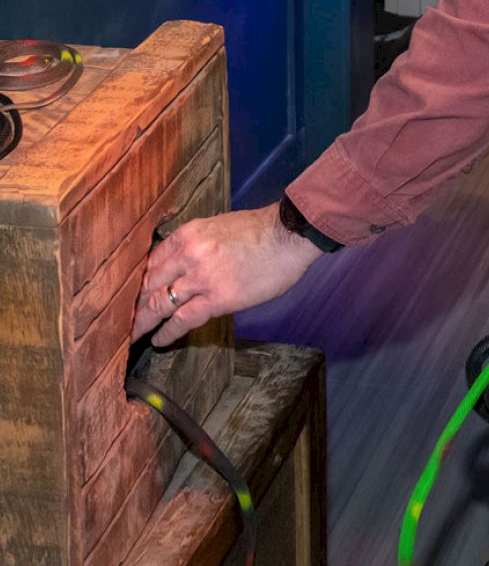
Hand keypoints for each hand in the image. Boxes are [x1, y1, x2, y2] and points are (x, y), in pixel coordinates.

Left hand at [131, 203, 323, 345]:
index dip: (137, 282)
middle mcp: (188, 255)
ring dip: (143, 322)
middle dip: (132, 305)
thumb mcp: (219, 226)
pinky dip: (167, 332)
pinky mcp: (218, 298)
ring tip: (134, 335)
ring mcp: (201, 277)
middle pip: (148, 284)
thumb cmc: (262, 230)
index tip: (130, 295)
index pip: (151, 262)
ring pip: (159, 303)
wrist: (290, 235)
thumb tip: (182, 264)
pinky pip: (183, 319)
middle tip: (122, 320)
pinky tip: (159, 340)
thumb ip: (196, 243)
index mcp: (188, 234)